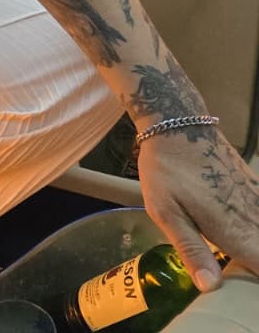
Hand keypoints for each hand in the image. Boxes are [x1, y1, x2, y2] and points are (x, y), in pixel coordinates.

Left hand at [136, 127, 258, 287]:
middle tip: (238, 272)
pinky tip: (244, 231)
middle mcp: (254, 219)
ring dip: (255, 245)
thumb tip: (212, 287)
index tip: (245, 288)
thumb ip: (192, 250)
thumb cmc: (166, 171)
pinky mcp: (257, 189)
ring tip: (233, 247)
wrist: (179, 125)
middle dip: (255, 264)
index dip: (257, 282)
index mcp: (233, 231)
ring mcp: (258, 202)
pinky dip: (256, 227)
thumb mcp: (165, 212)